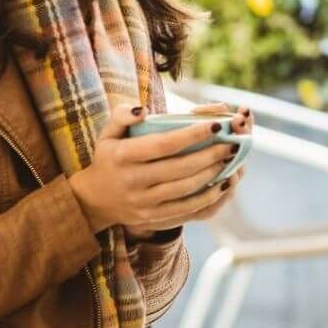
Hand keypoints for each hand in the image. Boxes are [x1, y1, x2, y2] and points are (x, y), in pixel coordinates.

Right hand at [70, 104, 247, 237]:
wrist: (95, 200)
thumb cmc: (109, 157)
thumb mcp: (107, 133)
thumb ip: (122, 115)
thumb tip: (144, 110)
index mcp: (123, 156)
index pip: (163, 144)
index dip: (192, 135)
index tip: (216, 125)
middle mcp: (133, 180)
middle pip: (179, 168)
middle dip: (210, 154)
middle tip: (232, 142)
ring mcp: (143, 202)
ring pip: (185, 189)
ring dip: (212, 174)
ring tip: (230, 159)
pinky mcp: (152, 217)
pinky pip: (185, 209)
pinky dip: (207, 197)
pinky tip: (223, 184)